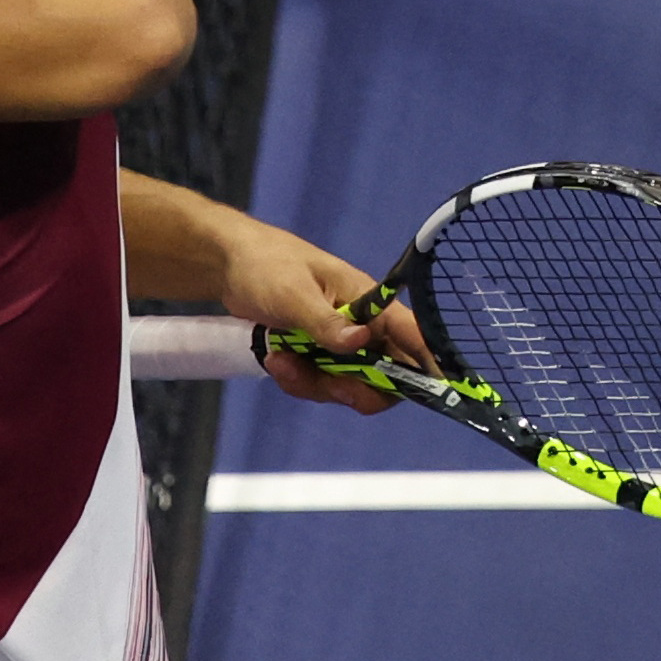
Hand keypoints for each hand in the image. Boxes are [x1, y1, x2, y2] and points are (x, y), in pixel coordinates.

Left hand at [212, 216, 431, 415]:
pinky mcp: (315, 356)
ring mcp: (338, 344)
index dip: (429, 369)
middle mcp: (363, 327)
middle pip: (385, 377)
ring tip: (281, 361)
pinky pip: (318, 383)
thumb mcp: (294, 294)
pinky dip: (297, 380)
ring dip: (315, 384)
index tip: (431, 395)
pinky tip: (275, 360)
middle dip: (356, 389)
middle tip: (329, 385)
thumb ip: (326, 322)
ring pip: (347, 385)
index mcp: (371, 305)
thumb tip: (361, 341)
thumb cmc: (267, 266)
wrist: (229, 265)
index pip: (413, 338)